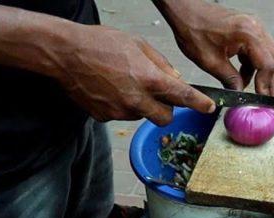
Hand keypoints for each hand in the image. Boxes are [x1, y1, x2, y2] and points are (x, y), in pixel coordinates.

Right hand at [55, 25, 215, 124]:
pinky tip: (110, 89)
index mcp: (148, 79)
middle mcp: (136, 99)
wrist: (65, 53)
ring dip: (141, 106)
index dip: (199, 104)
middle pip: (165, 119)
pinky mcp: (104, 116)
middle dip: (166, 111)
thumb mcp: (137, 44)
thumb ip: (160, 64)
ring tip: (124, 84)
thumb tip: (174, 79)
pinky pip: (121, 115)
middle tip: (159, 97)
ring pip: (142, 116)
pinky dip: (121, 106)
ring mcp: (119, 111)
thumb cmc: (99, 43)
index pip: (183, 96)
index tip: (208, 107)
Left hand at [155, 0, 273, 95]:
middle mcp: (256, 28)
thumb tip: (240, 95)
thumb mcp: (210, 61)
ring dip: (263, 75)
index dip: (267, 86)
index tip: (264, 102)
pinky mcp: (249, 30)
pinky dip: (254, 67)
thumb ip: (229, 80)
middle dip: (272, 83)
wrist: (185, 10)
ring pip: (269, 56)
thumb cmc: (193, 28)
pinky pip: (259, 52)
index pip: (268, 65)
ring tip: (254, 93)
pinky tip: (243, 78)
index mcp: (248, 34)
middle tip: (268, 101)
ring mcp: (254, 28)